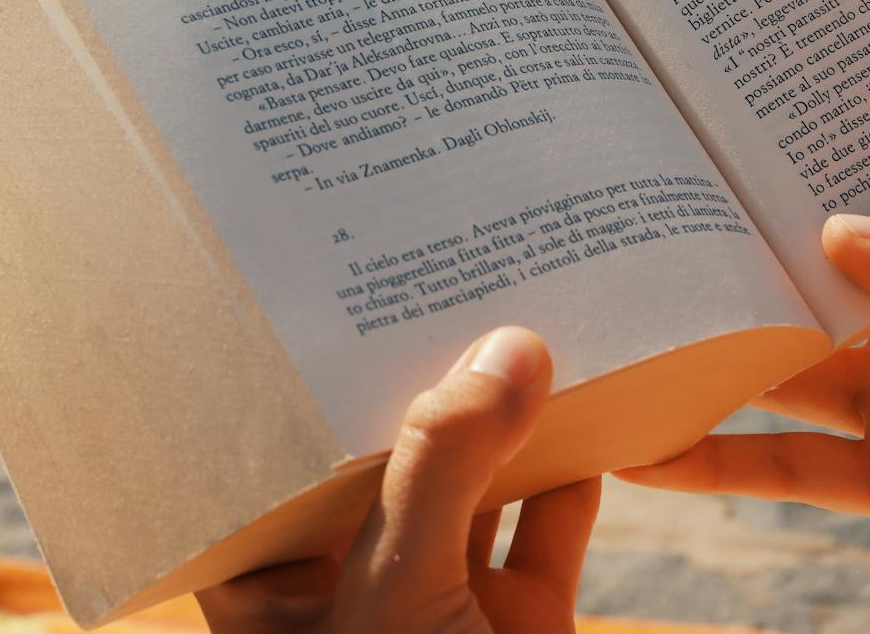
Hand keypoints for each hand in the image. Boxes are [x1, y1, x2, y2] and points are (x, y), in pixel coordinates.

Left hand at [198, 326, 599, 633]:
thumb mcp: (396, 595)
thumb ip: (442, 469)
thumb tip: (508, 348)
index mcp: (281, 595)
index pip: (278, 459)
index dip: (298, 378)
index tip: (326, 286)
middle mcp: (357, 590)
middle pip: (388, 457)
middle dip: (420, 376)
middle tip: (439, 270)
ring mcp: (446, 604)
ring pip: (474, 483)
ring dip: (505, 413)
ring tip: (520, 310)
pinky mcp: (526, 621)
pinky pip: (550, 526)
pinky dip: (575, 469)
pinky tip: (592, 398)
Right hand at [618, 201, 869, 633]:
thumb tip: (836, 241)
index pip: (863, 189)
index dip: (797, 162)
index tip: (714, 123)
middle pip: (799, 271)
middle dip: (725, 242)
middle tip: (631, 203)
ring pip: (774, 363)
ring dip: (701, 344)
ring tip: (608, 315)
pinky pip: (788, 466)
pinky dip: (713, 460)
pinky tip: (642, 444)